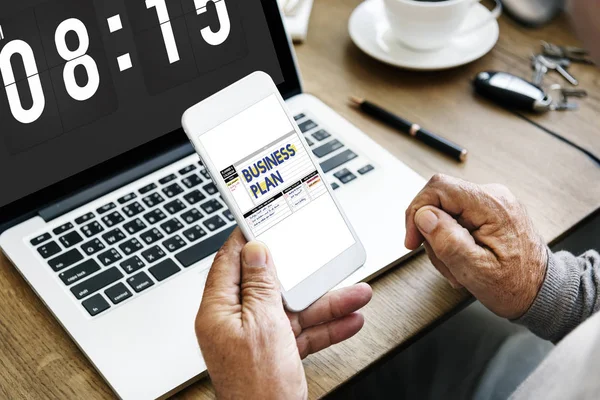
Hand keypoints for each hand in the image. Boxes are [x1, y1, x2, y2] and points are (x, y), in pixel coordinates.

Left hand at [195, 228, 371, 399]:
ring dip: (325, 302)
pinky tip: (349, 319)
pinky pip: (302, 331)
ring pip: (292, 309)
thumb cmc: (258, 388)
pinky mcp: (276, 353)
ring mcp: (257, 338)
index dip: (248, 240)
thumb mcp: (263, 325)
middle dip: (303, 275)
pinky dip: (325, 326)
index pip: (230, 262)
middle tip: (319, 257)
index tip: (264, 221)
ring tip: (355, 293)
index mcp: (220, 311)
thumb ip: (260, 285)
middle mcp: (235, 322)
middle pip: (270, 285)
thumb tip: (256, 251)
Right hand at [405, 174, 546, 319]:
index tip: (412, 240)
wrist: (541, 291)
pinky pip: (455, 218)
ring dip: (442, 241)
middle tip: (443, 262)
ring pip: (444, 211)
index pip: (439, 187)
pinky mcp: (487, 212)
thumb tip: (423, 215)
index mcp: (492, 205)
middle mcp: (493, 196)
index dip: (417, 211)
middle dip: (431, 233)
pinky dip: (451, 240)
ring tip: (457, 267)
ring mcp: (491, 203)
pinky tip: (462, 259)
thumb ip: (448, 241)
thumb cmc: (516, 286)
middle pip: (439, 200)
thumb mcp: (475, 271)